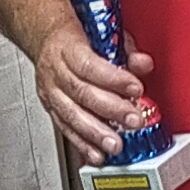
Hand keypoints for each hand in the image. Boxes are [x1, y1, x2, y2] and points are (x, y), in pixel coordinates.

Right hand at [31, 19, 153, 163]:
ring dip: (96, 133)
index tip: (136, 89)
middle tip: (133, 120)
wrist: (47, 38)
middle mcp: (56, 71)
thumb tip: (143, 64)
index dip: (114, 79)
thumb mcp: (103, 34)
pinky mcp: (52, 108)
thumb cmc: (78, 37)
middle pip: (82, 93)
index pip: (90, 65)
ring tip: (115, 144)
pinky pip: (66, 128)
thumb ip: (125, 50)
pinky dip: (82, 144)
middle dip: (111, 110)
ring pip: (72, 115)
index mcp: (67, 48)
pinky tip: (96, 154)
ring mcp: (51, 92)